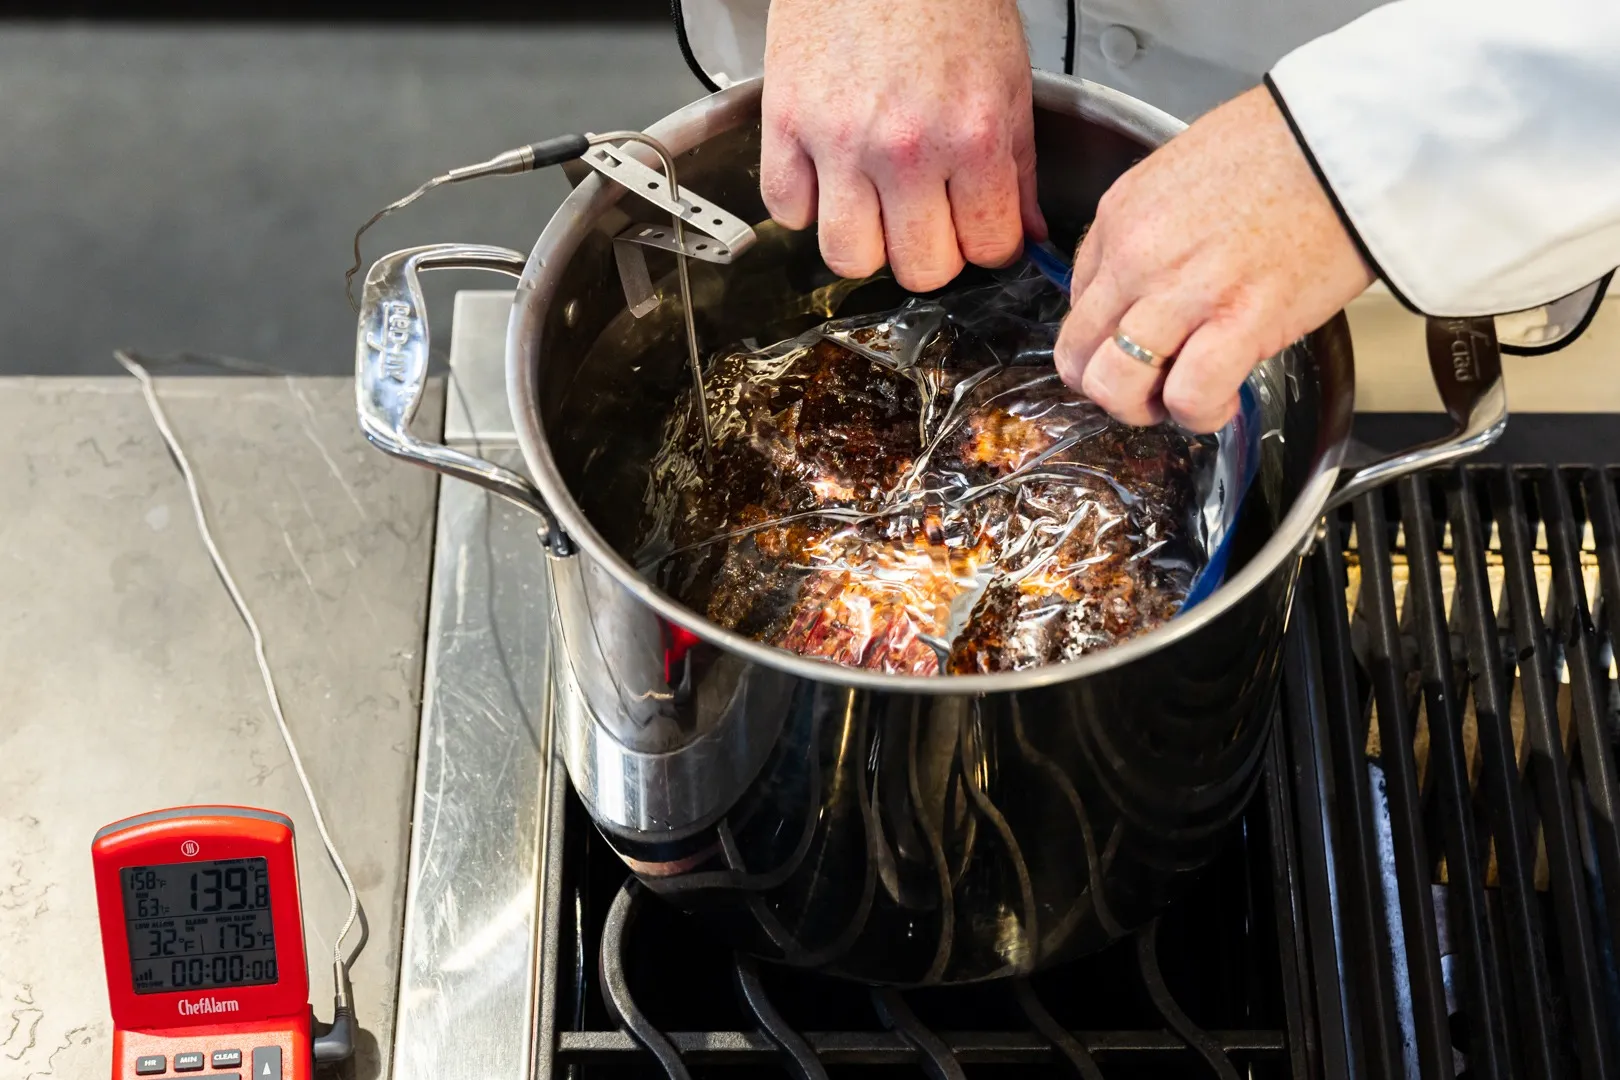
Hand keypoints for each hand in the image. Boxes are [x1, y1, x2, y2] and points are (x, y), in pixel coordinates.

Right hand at [761, 0, 1045, 292]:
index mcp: (972, 135)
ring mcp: (838, 140)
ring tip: (874, 204)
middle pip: (919, 269)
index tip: (978, 227)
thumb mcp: (1009, 78)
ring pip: (848, 258)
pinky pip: (787, 210)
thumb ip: (1017, 165)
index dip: (987, 243)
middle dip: (930, 253)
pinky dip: (806, 203)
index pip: (988, 248)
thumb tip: (1026, 230)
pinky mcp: (784, 123)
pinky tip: (828, 172)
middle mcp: (904, 148)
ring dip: (865, 242)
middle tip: (928, 218)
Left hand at [1054, 86, 1373, 432]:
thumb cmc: (1283, 148)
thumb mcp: (1182, 171)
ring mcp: (1183, 292)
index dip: (1105, 334)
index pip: (1078, 303)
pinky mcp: (1240, 322)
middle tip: (1147, 383)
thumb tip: (1140, 285)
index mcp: (1120, 216)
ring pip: (1115, 385)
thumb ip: (1149, 230)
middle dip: (1107, 383)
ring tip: (1179, 396)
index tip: (1138, 338)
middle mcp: (1137, 257)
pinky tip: (1222, 397)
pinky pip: (1188, 396)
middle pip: (1077, 354)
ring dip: (1143, 407)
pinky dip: (1199, 413)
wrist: (1355, 141)